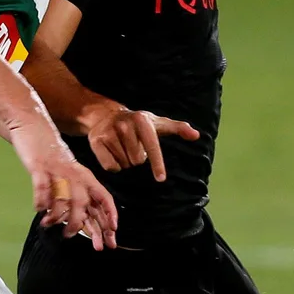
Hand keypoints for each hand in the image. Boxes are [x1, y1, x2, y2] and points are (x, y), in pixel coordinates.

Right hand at [10, 120, 117, 249]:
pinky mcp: (39, 166)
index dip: (110, 215)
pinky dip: (40, 202)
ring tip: (51, 224)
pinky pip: (42, 188)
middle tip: (76, 240)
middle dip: (83, 225)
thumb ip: (76, 195)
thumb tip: (84, 225)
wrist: (33, 125)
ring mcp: (57, 170)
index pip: (104, 197)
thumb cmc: (51, 155)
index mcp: (84, 176)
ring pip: (64, 198)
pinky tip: (39, 210)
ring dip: (58, 216)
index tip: (113, 232)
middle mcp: (74, 174)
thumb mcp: (69, 173)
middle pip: (84, 203)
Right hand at [78, 104, 200, 179]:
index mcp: (143, 121)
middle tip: (133, 148)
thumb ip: (178, 128)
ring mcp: (109, 132)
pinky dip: (114, 166)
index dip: (157, 164)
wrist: (105, 114)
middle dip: (137, 159)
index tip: (160, 178)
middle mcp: (125, 125)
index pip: (152, 147)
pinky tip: (113, 154)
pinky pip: (110, 167)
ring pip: (124, 164)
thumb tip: (196, 135)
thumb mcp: (158, 123)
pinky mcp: (96, 141)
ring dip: (126, 161)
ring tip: (122, 148)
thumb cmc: (138, 123)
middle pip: (137, 161)